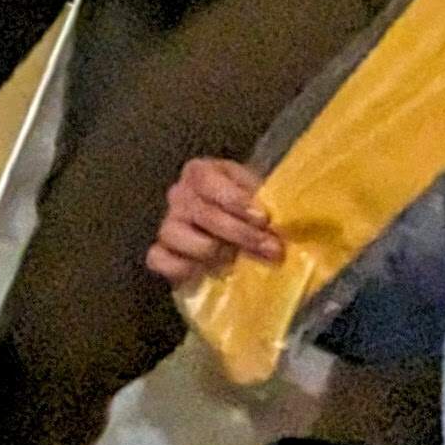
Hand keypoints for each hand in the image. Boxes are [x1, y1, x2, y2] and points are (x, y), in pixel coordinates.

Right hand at [148, 159, 283, 288]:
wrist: (238, 237)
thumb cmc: (251, 211)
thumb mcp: (262, 196)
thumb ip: (268, 199)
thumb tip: (285, 215)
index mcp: (201, 172)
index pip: (208, 180)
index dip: (234, 199)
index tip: (262, 218)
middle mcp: (180, 195)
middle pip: (202, 213)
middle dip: (241, 233)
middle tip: (271, 248)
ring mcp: (167, 224)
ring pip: (179, 236)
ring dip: (214, 252)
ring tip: (237, 260)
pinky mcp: (160, 253)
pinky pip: (159, 259)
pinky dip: (182, 267)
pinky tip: (206, 271)